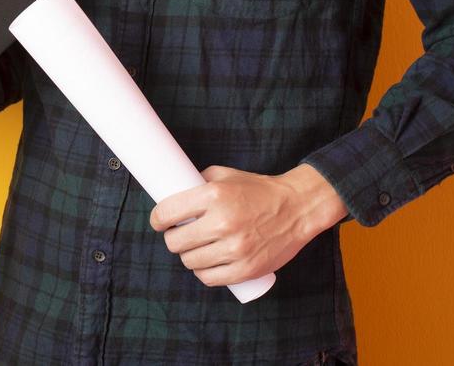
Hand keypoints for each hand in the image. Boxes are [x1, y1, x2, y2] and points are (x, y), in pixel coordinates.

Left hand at [148, 163, 345, 286]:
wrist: (296, 208)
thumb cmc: (258, 189)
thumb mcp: (226, 175)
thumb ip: (199, 182)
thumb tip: (173, 193)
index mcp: (214, 195)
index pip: (168, 212)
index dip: (157, 219)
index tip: (158, 221)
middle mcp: (223, 222)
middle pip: (176, 241)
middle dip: (172, 237)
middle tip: (177, 233)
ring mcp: (235, 249)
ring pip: (190, 262)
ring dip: (187, 256)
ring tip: (194, 247)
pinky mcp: (245, 269)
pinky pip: (210, 278)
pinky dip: (203, 272)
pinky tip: (205, 263)